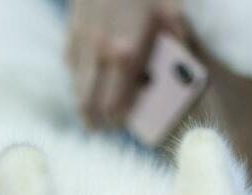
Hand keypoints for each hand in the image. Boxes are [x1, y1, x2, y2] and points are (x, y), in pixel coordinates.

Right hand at [66, 0, 184, 129]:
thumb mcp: (172, 8)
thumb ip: (176, 40)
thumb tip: (180, 68)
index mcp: (128, 53)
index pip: (115, 108)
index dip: (121, 122)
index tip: (128, 123)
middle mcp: (99, 53)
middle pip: (89, 108)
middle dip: (99, 122)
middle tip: (109, 126)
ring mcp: (81, 44)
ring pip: (77, 91)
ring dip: (87, 104)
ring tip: (98, 110)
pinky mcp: (70, 33)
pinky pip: (72, 67)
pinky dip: (81, 78)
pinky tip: (93, 76)